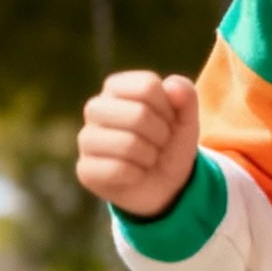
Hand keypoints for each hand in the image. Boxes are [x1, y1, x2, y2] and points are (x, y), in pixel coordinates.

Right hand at [76, 71, 198, 217]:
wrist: (165, 184)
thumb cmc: (170, 144)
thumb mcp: (186, 118)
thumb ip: (185, 94)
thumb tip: (171, 86)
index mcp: (116, 87)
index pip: (148, 86)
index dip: (167, 108)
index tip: (167, 121)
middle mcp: (95, 108)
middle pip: (138, 114)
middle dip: (160, 134)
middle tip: (159, 143)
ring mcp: (86, 139)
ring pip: (128, 143)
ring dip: (150, 156)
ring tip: (147, 158)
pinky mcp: (85, 169)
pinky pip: (118, 170)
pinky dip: (137, 175)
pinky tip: (134, 174)